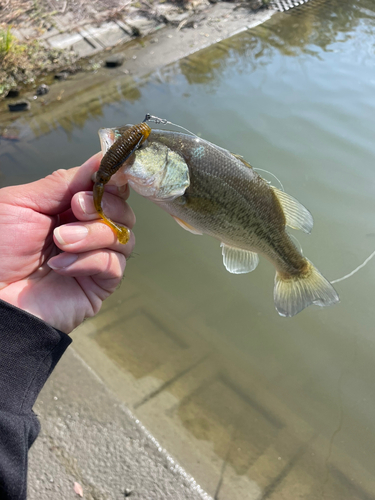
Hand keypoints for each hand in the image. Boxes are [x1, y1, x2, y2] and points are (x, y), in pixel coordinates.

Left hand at [0, 153, 134, 332]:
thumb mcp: (23, 203)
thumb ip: (63, 181)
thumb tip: (101, 158)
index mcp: (68, 209)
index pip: (106, 189)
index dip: (111, 179)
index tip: (109, 173)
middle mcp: (86, 231)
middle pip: (123, 210)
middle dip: (103, 206)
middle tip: (76, 208)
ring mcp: (94, 258)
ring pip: (124, 236)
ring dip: (94, 234)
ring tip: (61, 242)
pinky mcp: (99, 285)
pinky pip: (114, 264)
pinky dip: (90, 260)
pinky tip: (60, 266)